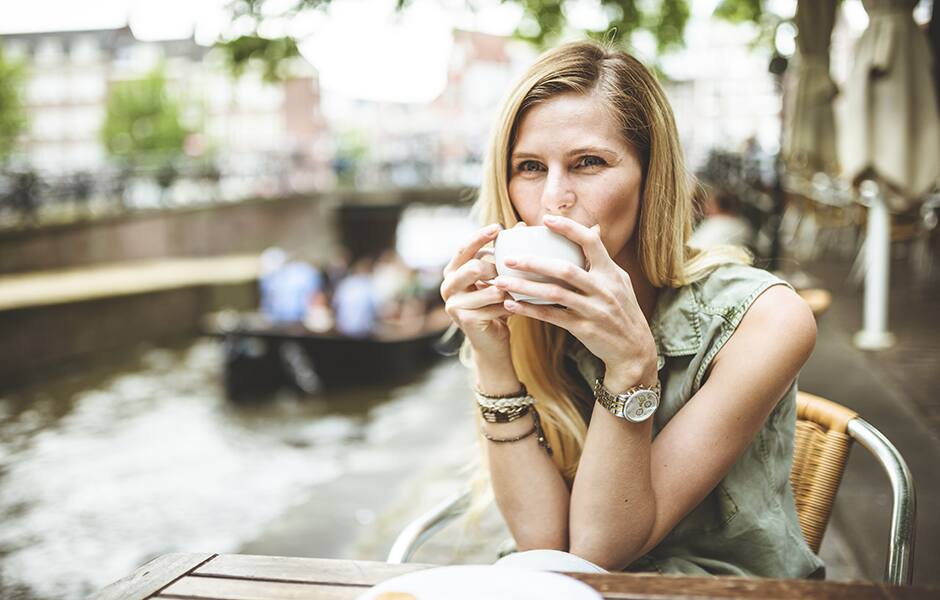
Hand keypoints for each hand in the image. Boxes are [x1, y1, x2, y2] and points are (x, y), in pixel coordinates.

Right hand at [440, 223, 513, 358]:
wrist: (492, 341)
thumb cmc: (495, 304)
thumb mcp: (498, 276)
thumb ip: (504, 253)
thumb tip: (521, 226)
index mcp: (452, 271)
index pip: (464, 249)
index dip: (479, 237)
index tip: (498, 227)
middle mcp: (448, 286)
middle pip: (474, 267)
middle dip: (498, 268)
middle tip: (512, 273)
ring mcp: (453, 304)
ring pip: (490, 288)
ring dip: (509, 290)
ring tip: (518, 292)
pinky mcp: (464, 320)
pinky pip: (495, 306)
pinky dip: (510, 306)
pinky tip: (516, 307)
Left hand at [492, 215, 657, 385]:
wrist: (634, 349)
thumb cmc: (621, 310)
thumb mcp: (619, 281)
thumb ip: (602, 258)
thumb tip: (594, 228)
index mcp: (610, 271)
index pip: (591, 242)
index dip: (569, 229)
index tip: (545, 220)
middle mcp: (603, 288)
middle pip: (565, 269)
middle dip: (534, 263)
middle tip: (508, 259)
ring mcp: (593, 309)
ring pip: (554, 294)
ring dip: (525, 287)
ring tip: (500, 282)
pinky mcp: (584, 328)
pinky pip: (552, 317)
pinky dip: (530, 311)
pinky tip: (511, 305)